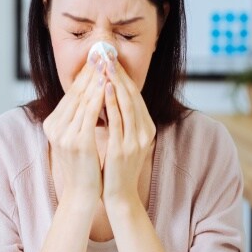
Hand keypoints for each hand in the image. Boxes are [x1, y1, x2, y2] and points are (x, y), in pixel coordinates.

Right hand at [43, 53, 106, 202]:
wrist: (82, 194)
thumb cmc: (83, 167)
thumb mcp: (76, 138)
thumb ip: (77, 119)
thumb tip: (88, 95)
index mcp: (52, 124)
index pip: (70, 94)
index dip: (84, 75)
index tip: (95, 59)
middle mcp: (55, 127)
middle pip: (76, 93)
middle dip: (90, 72)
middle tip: (102, 54)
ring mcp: (64, 134)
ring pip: (83, 100)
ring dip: (96, 80)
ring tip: (107, 64)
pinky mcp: (78, 141)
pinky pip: (91, 113)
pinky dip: (100, 97)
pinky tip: (108, 85)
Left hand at [102, 53, 155, 206]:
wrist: (120, 196)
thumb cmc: (118, 169)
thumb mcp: (125, 141)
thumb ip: (123, 121)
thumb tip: (111, 97)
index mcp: (146, 129)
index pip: (136, 97)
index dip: (124, 77)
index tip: (112, 60)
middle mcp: (145, 132)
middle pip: (133, 96)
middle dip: (120, 74)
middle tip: (108, 54)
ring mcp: (135, 140)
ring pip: (127, 104)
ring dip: (116, 83)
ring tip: (106, 65)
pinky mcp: (123, 149)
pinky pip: (117, 120)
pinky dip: (111, 102)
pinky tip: (104, 89)